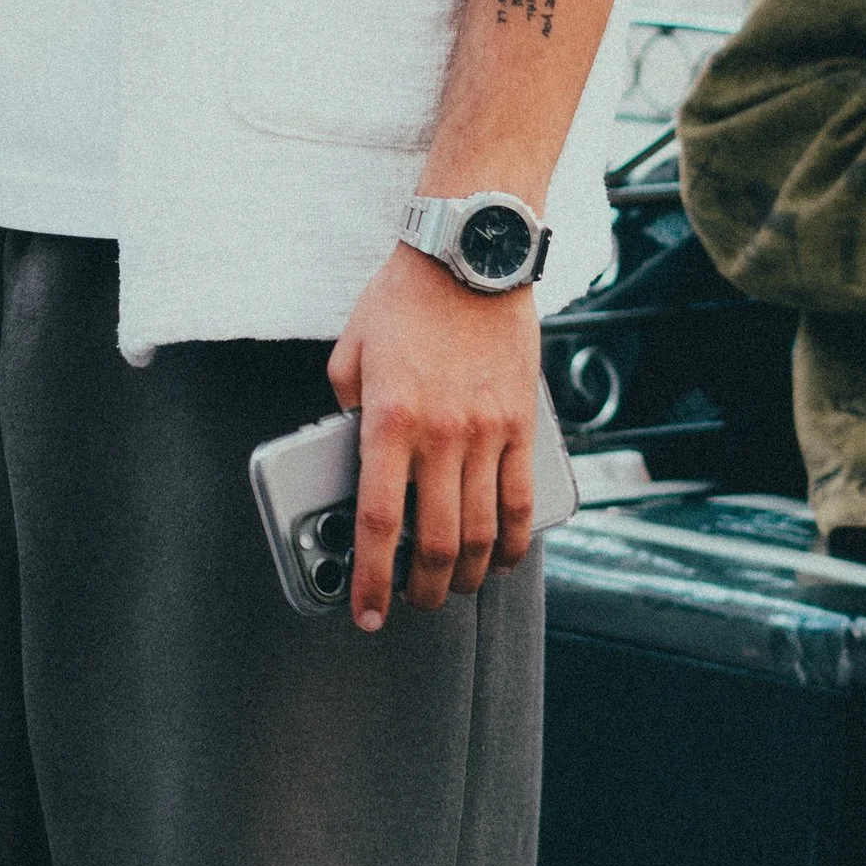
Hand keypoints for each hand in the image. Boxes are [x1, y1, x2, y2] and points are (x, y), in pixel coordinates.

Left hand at [327, 245, 541, 630]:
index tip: (366, 610)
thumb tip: (348, 448)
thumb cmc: (405, 298)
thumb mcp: (350, 350)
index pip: (380, 521)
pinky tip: (502, 559)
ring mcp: (487, 432)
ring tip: (454, 587)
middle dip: (423, 590)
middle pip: (437, 542)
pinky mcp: (521, 424)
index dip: (372, 577)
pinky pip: (520, 500)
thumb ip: (345, 406)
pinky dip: (514, 543)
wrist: (469, 255)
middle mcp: (440, 434)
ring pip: (483, 533)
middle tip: (412, 602)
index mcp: (389, 419)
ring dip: (468, 577)